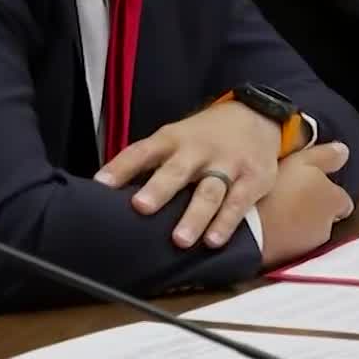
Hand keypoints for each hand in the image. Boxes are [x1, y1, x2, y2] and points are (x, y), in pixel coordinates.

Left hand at [96, 100, 281, 248]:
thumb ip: (148, 162)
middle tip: (141, 207)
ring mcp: (227, 165)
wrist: (257, 117)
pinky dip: (225, 223)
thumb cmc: (204, 137)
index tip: (101, 184)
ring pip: (209, 192)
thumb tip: (109, 190)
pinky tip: (213, 241)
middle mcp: (198, 151)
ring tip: (179, 240)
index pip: (143, 151)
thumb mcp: (175, 138)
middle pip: (177, 170)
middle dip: (159, 189)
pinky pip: (237, 204)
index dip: (122, 167)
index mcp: (173, 139)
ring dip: (194, 216)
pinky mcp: (252, 180)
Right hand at [253, 142, 353, 266]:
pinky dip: (286, 236)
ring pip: (310, 231)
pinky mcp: (291, 258)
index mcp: (334, 201)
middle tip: (291, 197)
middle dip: (315, 210)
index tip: (310, 185)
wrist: (248, 228)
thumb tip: (344, 152)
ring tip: (277, 210)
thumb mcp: (301, 161)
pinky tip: (269, 226)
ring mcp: (310, 245)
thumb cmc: (276, 190)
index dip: (328, 192)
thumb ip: (326, 157)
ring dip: (300, 223)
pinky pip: (292, 243)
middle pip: (328, 217)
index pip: (343, 200)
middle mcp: (328, 226)